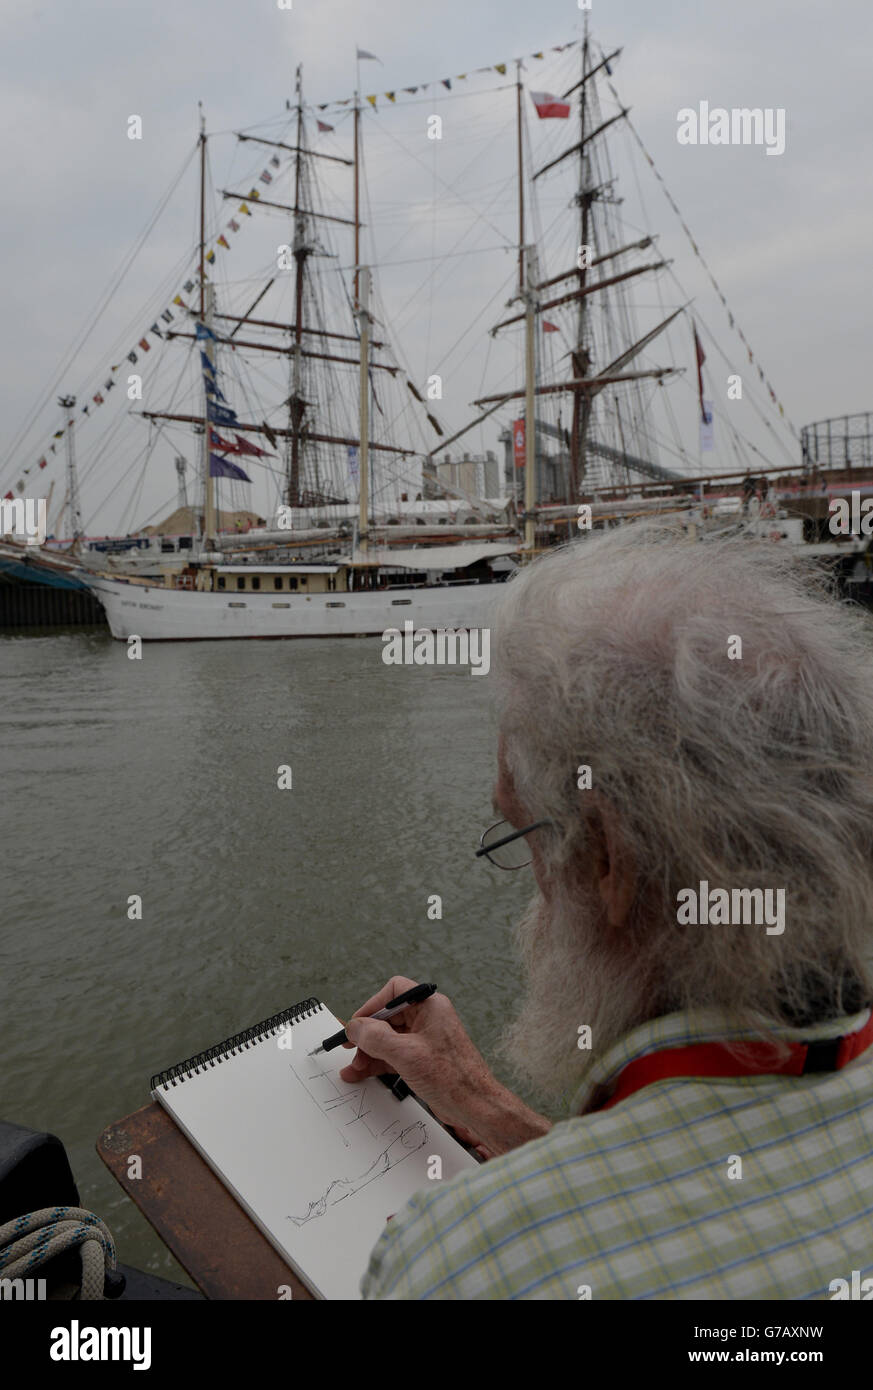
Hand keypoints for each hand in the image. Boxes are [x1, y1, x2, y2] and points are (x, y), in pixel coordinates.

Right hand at [338, 976, 550, 1155]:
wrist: (474, 1106)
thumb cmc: (452, 1077)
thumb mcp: (406, 1054)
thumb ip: (375, 1037)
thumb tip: (354, 1027)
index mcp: (430, 1006)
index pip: (394, 991)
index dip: (372, 1005)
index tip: (357, 1024)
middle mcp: (428, 1019)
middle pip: (388, 1017)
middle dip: (367, 1035)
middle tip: (349, 1049)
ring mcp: (425, 1040)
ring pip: (389, 1039)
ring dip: (369, 1052)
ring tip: (353, 1068)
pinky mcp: (423, 1059)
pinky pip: (395, 1054)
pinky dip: (378, 1062)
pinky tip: (362, 1073)